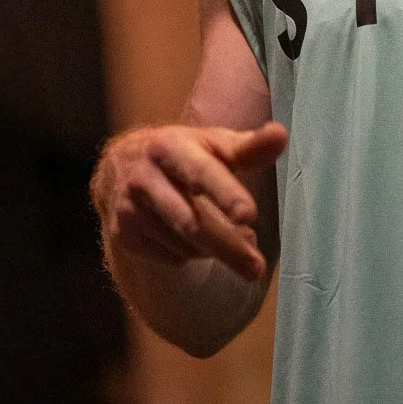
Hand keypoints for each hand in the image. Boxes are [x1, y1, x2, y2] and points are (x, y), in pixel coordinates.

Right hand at [92, 121, 286, 282]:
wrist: (121, 165)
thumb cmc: (184, 153)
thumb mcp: (213, 144)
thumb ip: (249, 146)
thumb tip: (281, 135)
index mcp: (169, 147)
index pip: (200, 172)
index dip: (225, 193)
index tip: (249, 215)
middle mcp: (143, 178)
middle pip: (191, 222)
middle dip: (227, 246)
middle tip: (256, 268)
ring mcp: (129, 209)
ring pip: (183, 244)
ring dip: (215, 250)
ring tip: (233, 244)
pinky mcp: (124, 235)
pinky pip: (170, 256)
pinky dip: (192, 254)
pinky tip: (195, 240)